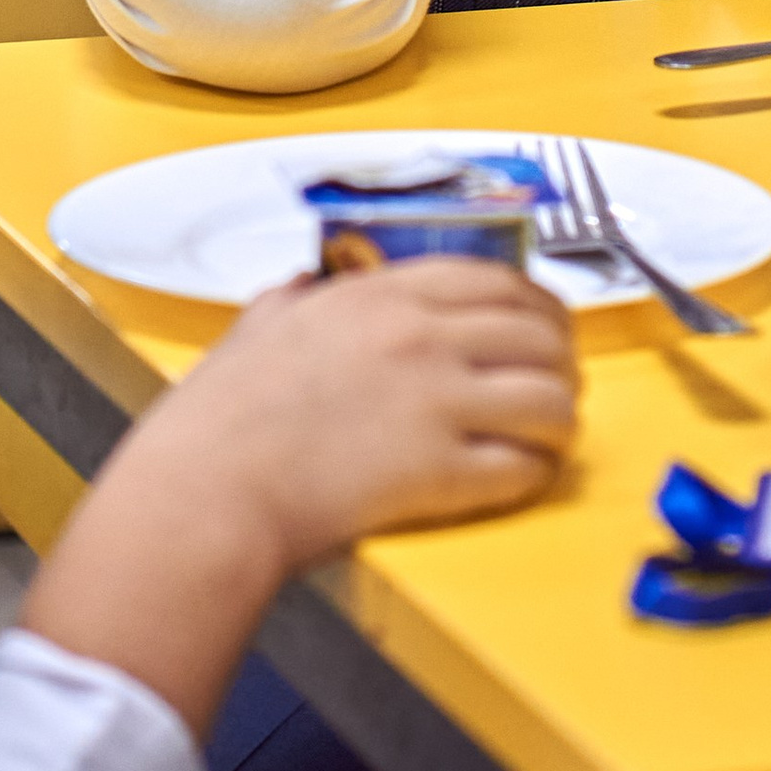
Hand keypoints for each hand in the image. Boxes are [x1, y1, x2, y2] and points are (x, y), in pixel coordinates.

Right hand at [21, 264, 577, 731]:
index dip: (539, 304)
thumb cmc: (220, 420)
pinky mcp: (440, 472)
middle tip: (558, 383)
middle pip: (540, 334)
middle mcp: (422, 338)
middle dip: (562, 361)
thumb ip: (293, 297)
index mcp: (382, 296)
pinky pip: (523, 466)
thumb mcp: (258, 326)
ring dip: (560, 419)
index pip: (499, 279)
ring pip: (549, 398)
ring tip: (550, 438)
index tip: (546, 324)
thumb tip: (301, 285)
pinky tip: (522, 478)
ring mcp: (436, 403)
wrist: (209, 490)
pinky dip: (535, 474)